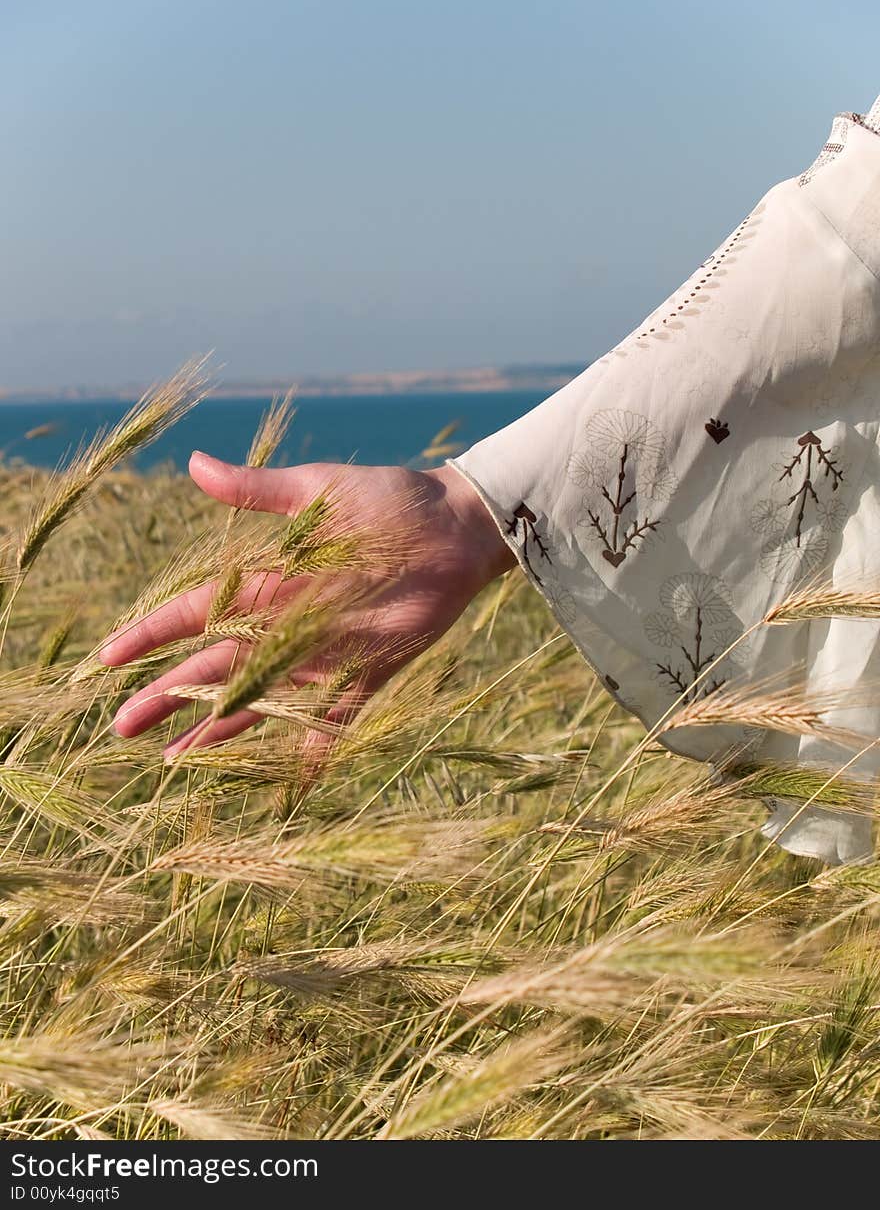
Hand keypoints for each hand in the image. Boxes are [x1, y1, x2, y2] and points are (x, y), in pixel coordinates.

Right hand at [99, 452, 514, 759]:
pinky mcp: (366, 673)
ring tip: (172, 759)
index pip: (196, 613)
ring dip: (217, 728)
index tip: (106, 658)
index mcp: (269, 581)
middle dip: (169, 694)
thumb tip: (193, 464)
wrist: (457, 527)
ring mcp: (324, 653)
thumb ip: (258, 491)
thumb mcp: (317, 492)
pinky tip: (284, 788)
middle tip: (122, 726)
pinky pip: (332, 720)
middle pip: (215, 667)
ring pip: (258, 699)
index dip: (151, 635)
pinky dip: (311, 753)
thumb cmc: (389, 501)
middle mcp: (287, 624)